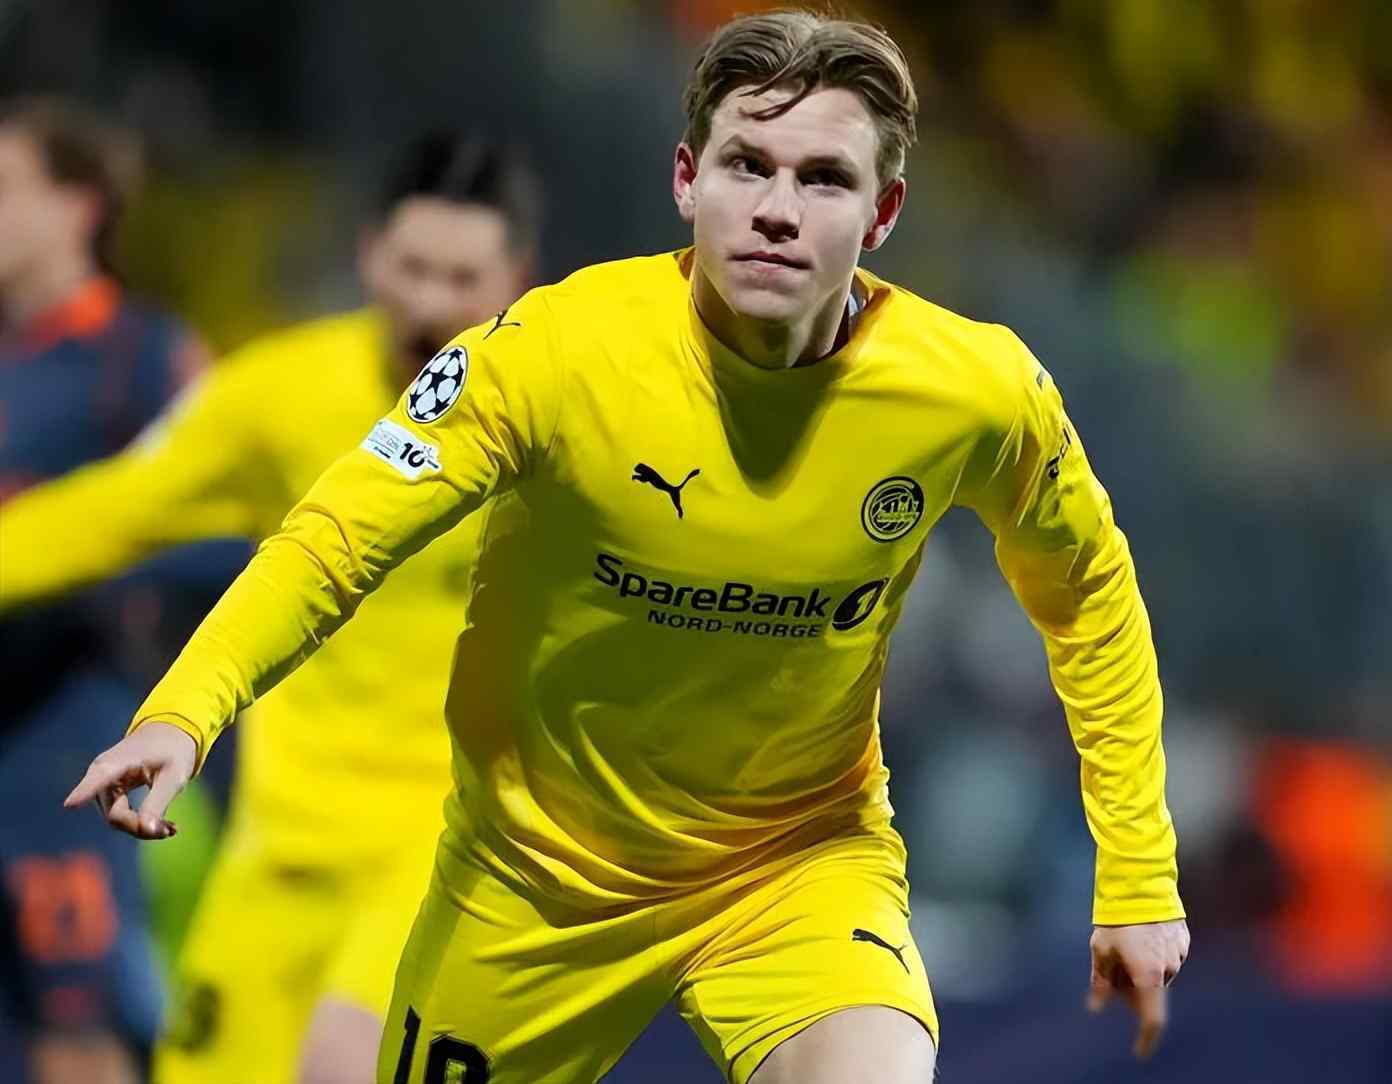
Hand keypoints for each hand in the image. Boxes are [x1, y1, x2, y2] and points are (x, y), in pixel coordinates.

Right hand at [63, 722, 196, 839]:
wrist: (168, 737)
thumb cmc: (172, 752)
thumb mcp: (174, 776)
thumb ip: (158, 802)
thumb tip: (146, 830)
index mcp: (118, 761)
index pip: (100, 778)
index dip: (85, 791)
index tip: (70, 804)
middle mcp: (101, 774)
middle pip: (114, 815)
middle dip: (140, 827)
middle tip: (170, 830)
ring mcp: (101, 786)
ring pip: (116, 820)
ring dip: (142, 827)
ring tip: (171, 828)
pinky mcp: (107, 794)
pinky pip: (119, 817)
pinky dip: (140, 823)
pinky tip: (167, 828)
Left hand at [1087, 918, 1189, 1058]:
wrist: (1140, 884)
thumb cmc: (1117, 919)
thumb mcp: (1101, 950)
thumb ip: (1101, 981)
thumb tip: (1096, 1007)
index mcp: (1149, 976)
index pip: (1153, 1019)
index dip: (1146, 1039)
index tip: (1139, 1051)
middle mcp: (1169, 969)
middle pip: (1152, 993)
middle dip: (1133, 993)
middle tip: (1112, 977)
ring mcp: (1179, 953)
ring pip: (1159, 974)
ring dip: (1143, 972)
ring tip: (1121, 948)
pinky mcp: (1183, 939)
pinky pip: (1166, 956)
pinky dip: (1152, 957)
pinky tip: (1137, 937)